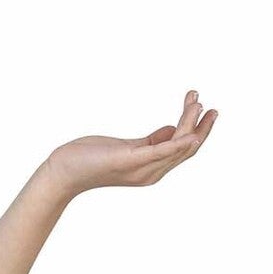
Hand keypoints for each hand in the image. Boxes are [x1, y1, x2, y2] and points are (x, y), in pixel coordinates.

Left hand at [46, 91, 217, 198]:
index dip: (198, 129)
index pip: (184, 149)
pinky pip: (162, 151)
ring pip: (179, 146)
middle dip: (202, 126)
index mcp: (152, 168)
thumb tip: (169, 129)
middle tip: (209, 104)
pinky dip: (178, 140)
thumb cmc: (91, 159)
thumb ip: (150, 142)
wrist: (63, 172)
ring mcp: (142, 168)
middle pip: (188, 149)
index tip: (202, 106)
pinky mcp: (130, 160)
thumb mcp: (126, 147)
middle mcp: (152, 172)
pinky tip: (189, 132)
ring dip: (191, 123)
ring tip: (196, 101)